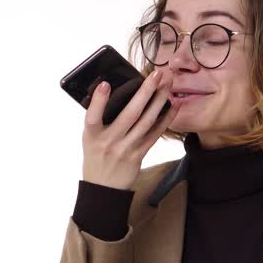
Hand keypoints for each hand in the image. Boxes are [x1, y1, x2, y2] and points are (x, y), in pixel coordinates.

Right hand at [81, 68, 181, 190]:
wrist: (103, 188)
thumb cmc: (96, 156)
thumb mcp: (90, 138)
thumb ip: (98, 119)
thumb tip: (112, 91)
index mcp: (92, 136)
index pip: (92, 117)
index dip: (98, 101)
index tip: (106, 84)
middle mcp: (109, 142)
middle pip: (129, 114)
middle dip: (145, 91)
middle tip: (157, 74)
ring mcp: (126, 149)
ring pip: (146, 121)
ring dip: (159, 100)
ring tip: (167, 84)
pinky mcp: (138, 155)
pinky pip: (154, 134)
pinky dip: (164, 119)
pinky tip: (172, 105)